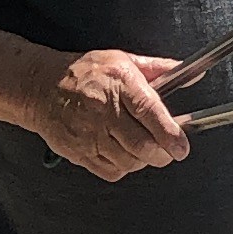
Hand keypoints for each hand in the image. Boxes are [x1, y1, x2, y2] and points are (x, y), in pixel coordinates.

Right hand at [32, 46, 192, 180]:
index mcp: (119, 83)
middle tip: (168, 151)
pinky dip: (123, 168)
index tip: (181, 146)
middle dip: (161, 154)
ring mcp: (89, 134)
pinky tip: (122, 154)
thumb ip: (159, 69)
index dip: (169, 134)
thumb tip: (193, 74)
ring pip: (128, 162)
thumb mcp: (121, 61)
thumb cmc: (83, 73)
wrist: (39, 87)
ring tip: (143, 149)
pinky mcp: (79, 152)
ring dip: (143, 161)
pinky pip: (111, 172)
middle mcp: (104, 109)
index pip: (149, 112)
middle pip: (142, 144)